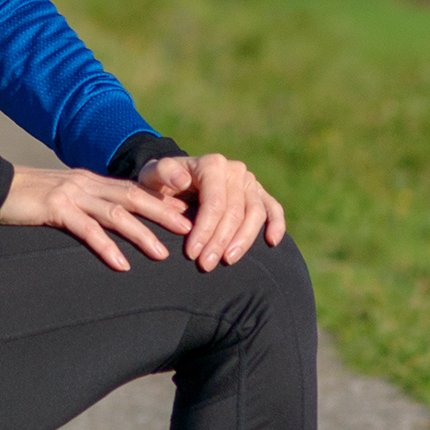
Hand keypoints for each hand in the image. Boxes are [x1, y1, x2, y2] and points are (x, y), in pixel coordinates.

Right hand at [0, 163, 193, 271]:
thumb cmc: (24, 198)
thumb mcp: (60, 199)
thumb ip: (83, 207)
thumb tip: (105, 226)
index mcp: (90, 181)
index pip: (134, 190)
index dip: (162, 202)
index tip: (186, 215)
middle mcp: (86, 184)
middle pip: (134, 197)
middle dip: (164, 214)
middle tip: (190, 230)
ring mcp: (71, 194)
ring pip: (116, 214)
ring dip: (142, 234)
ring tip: (162, 254)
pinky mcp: (54, 208)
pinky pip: (86, 229)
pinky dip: (106, 247)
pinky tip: (121, 265)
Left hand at [140, 152, 290, 270]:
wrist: (176, 179)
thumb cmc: (162, 182)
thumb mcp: (153, 175)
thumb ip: (162, 173)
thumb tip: (181, 179)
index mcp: (212, 164)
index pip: (214, 202)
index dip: (205, 230)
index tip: (192, 254)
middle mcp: (235, 170)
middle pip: (234, 211)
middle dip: (220, 241)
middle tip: (205, 265)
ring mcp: (250, 182)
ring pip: (256, 214)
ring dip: (243, 241)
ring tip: (227, 261)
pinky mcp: (259, 194)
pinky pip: (273, 208)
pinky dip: (276, 224)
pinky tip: (271, 242)